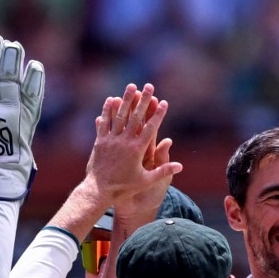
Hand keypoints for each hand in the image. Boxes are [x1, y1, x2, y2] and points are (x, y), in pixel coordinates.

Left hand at [86, 83, 180, 218]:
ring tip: (132, 86)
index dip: (158, 114)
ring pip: (120, 116)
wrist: (98, 191)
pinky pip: (105, 122)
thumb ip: (163, 171)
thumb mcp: (145, 181)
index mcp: (137, 150)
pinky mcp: (100, 142)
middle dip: (144, 100)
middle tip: (149, 86)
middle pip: (136, 117)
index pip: (151, 128)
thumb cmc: (123, 188)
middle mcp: (124, 142)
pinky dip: (108, 110)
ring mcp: (111, 140)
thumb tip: (180, 166)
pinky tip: (110, 99)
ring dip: (126, 100)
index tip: (164, 102)